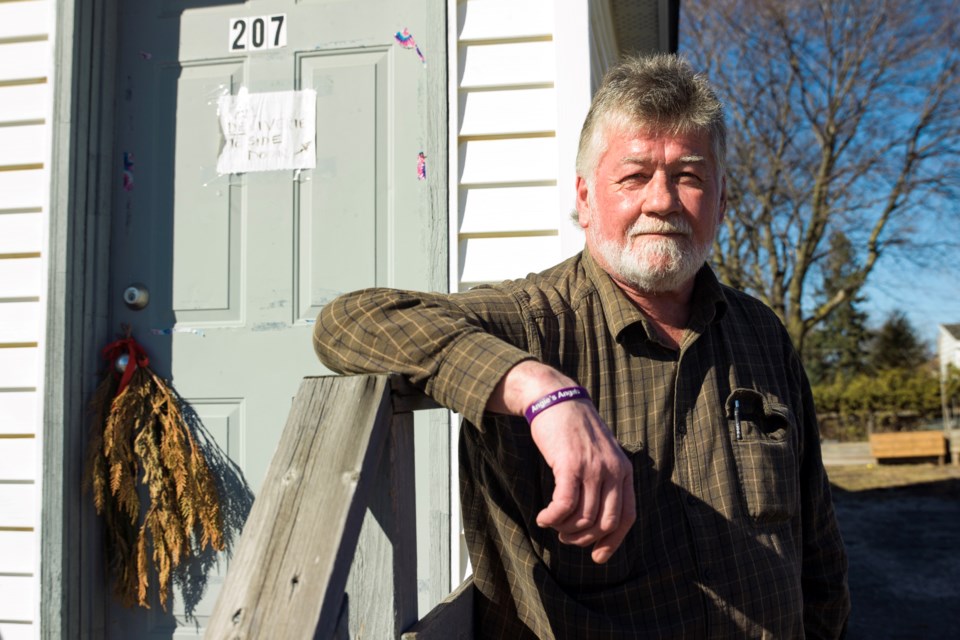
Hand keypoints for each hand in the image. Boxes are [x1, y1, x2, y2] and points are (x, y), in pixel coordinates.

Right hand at [488, 361, 635, 562]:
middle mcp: (612, 471)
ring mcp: (592, 468)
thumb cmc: (574, 430)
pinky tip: (543, 518)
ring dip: (564, 529)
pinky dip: (552, 518)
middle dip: (584, 538)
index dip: (612, 542)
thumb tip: (596, 521)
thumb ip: (604, 481)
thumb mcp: (600, 454)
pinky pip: (564, 506)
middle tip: (566, 537)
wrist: (556, 399)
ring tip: (552, 524)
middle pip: (604, 523)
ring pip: (583, 517)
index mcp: (623, 471)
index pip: (626, 517)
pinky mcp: (570, 465)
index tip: (597, 557)